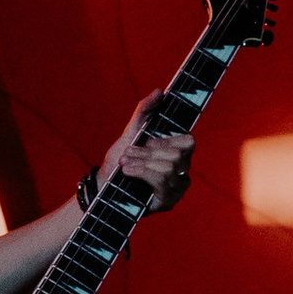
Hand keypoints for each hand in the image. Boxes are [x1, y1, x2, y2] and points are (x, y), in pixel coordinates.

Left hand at [104, 98, 192, 214]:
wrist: (103, 185)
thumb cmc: (119, 159)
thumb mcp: (130, 132)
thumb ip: (144, 110)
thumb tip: (159, 91)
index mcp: (177, 153)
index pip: (188, 142)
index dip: (167, 140)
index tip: (147, 141)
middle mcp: (182, 170)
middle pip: (177, 155)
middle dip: (148, 153)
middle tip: (129, 154)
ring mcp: (177, 188)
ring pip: (168, 168)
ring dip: (142, 163)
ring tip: (125, 163)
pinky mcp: (168, 202)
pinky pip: (162, 183)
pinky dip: (142, 173)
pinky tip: (128, 172)